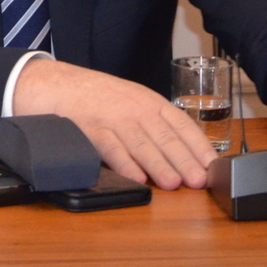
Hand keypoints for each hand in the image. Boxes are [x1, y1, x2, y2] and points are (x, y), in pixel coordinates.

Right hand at [12, 59, 216, 189]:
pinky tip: (137, 178)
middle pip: (163, 135)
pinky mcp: (89, 128)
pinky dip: (124, 164)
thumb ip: (150, 122)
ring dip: (159, 164)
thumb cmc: (94, 96)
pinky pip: (110, 147)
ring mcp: (111, 116)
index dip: (197, 145)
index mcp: (147, 100)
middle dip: (183, 159)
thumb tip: (180, 155)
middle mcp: (133, 107)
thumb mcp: (128, 100)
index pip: (180, 123)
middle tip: (199, 180)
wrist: (54, 83)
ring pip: (140, 142)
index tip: (212, 165)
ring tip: (174, 184)